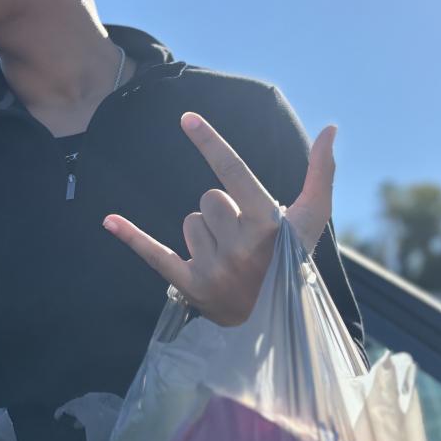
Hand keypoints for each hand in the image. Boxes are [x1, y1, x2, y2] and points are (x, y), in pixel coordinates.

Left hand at [102, 112, 335, 326]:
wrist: (276, 322)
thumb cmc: (293, 261)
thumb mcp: (311, 220)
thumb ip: (320, 173)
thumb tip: (331, 128)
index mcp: (268, 224)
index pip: (232, 173)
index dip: (209, 143)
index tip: (187, 118)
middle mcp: (240, 247)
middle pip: (208, 199)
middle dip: (223, 212)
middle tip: (244, 239)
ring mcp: (214, 269)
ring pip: (190, 222)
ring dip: (206, 234)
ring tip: (229, 257)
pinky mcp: (191, 287)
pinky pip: (154, 254)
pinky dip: (132, 237)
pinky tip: (109, 220)